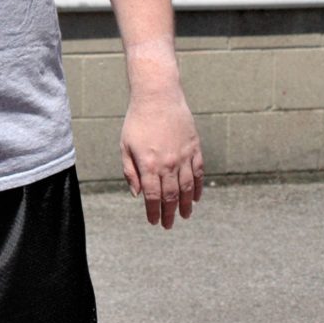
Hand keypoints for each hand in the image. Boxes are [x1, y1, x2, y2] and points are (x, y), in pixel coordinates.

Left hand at [119, 83, 203, 228]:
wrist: (158, 97)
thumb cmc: (137, 121)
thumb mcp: (125, 146)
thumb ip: (130, 171)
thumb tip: (137, 195)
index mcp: (149, 164)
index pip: (153, 196)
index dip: (154, 211)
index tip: (154, 222)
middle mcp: (168, 163)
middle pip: (171, 195)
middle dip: (169, 213)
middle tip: (168, 225)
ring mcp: (183, 156)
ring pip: (187, 188)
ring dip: (185, 204)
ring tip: (184, 216)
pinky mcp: (194, 148)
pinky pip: (198, 173)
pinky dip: (198, 188)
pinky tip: (195, 198)